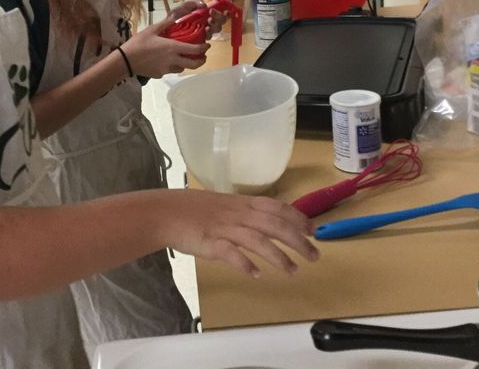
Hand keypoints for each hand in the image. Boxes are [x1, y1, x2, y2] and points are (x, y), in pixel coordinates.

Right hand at [122, 5, 209, 77]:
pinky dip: (172, 66)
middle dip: (201, 60)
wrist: (126, 60)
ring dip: (185, 63)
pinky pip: (170, 70)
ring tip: (183, 57)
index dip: (203, 48)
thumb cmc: (138, 43)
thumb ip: (166, 24)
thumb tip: (176, 17)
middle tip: (202, 55)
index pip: (195, 50)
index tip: (207, 45)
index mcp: (173, 48)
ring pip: (182, 68)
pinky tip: (165, 61)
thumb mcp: (152, 29)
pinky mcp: (160, 74)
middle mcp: (173, 60)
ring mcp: (167, 69)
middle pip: (193, 64)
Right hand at [156, 190, 318, 276]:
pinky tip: (257, 274)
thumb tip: (261, 220)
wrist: (164, 212)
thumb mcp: (222, 204)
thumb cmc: (191, 208)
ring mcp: (225, 229)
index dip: (297, 218)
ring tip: (293, 271)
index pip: (276, 207)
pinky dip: (245, 263)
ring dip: (279, 256)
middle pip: (275, 225)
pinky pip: (231, 254)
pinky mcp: (211, 244)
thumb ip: (241, 211)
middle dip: (298, 240)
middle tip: (314, 255)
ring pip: (258, 241)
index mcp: (241, 203)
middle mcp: (238, 215)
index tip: (312, 229)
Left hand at [166, 0, 225, 38]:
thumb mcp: (183, 6)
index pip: (219, 13)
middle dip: (219, 17)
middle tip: (211, 14)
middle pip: (220, 21)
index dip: (223, 12)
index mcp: (205, 14)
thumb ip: (193, 2)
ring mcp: (204, 32)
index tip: (219, 10)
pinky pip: (209, 37)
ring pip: (216, 29)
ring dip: (215, 25)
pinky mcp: (200, 40)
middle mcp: (207, 23)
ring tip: (209, 22)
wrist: (165, 27)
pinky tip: (206, 30)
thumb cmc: (175, 16)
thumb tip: (204, 4)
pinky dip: (209, 33)